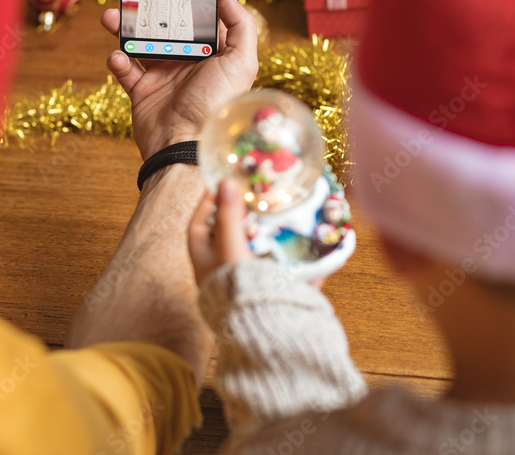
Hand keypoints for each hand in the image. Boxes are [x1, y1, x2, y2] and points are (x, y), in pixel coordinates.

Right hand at [101, 0, 257, 160]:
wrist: (184, 145)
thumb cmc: (217, 105)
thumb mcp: (241, 62)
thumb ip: (240, 24)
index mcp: (211, 51)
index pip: (197, 15)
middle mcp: (187, 60)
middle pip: (164, 23)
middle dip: (146, 4)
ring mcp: (163, 75)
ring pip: (138, 41)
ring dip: (123, 26)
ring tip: (111, 17)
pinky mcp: (142, 91)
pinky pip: (125, 69)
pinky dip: (117, 60)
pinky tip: (117, 56)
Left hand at [188, 178, 329, 287]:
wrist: (272, 334)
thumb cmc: (241, 291)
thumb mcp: (230, 250)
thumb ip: (229, 218)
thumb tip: (225, 183)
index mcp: (207, 266)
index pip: (199, 227)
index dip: (208, 203)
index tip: (223, 181)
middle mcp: (228, 274)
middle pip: (232, 236)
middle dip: (246, 214)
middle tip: (259, 191)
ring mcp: (255, 283)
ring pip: (265, 250)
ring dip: (276, 231)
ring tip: (286, 207)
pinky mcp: (283, 291)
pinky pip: (294, 268)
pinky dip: (305, 253)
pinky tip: (315, 235)